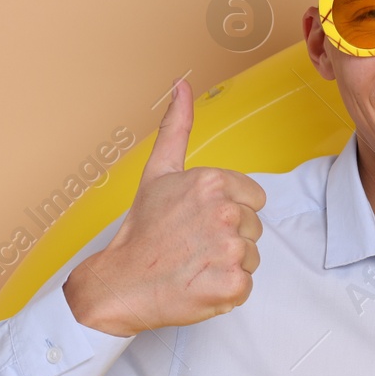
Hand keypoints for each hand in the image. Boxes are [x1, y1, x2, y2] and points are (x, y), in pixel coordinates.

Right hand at [63, 78, 264, 335]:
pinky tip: (198, 284)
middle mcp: (226, 212)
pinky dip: (225, 291)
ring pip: (252, 257)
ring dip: (227, 265)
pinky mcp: (233, 284)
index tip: (198, 221)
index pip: (254, 199)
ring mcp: (231, 249)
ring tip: (194, 264)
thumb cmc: (141, 231)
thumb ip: (176, 127)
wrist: (120, 284)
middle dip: (229, 238)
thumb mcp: (158, 172)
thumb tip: (182, 84)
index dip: (228, 211)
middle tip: (192, 245)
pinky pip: (246, 286)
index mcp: (213, 182)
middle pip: (254, 228)